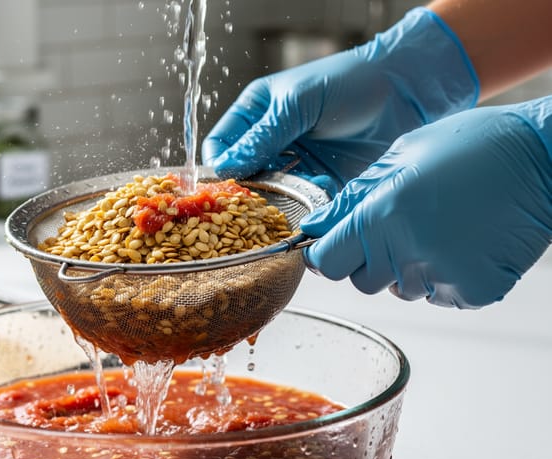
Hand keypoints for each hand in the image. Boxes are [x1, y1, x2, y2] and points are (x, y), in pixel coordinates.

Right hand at [201, 7, 477, 189]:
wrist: (407, 91)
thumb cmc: (350, 82)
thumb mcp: (298, 104)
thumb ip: (262, 137)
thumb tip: (225, 168)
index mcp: (257, 113)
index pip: (222, 145)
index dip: (219, 165)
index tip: (225, 183)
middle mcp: (272, 141)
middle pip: (244, 175)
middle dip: (247, 191)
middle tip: (254, 202)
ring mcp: (297, 163)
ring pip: (272, 193)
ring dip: (277, 201)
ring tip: (289, 199)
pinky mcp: (322, 183)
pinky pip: (302, 203)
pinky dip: (304, 207)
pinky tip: (315, 197)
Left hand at [301, 98, 551, 308]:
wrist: (545, 156)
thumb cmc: (472, 145)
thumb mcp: (399, 156)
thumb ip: (351, 199)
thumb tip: (314, 228)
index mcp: (382, 216)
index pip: (327, 262)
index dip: (327, 253)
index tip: (336, 243)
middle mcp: (408, 252)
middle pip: (361, 280)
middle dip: (369, 259)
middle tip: (398, 225)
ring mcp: (443, 276)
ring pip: (401, 289)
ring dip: (409, 266)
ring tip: (439, 227)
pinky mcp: (475, 290)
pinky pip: (440, 296)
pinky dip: (446, 276)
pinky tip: (464, 242)